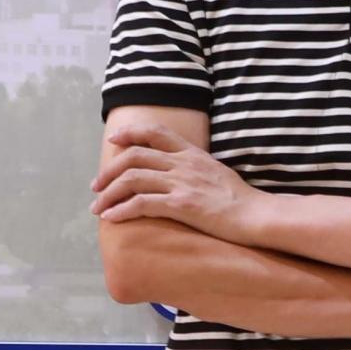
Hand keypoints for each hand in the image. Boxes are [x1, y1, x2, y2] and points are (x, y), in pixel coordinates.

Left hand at [90, 123, 263, 240]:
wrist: (254, 214)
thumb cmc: (237, 197)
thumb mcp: (214, 170)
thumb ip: (193, 165)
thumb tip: (175, 170)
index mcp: (191, 152)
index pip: (155, 131)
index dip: (130, 132)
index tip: (114, 140)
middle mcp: (183, 163)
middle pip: (134, 155)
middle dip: (109, 170)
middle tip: (96, 186)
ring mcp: (181, 182)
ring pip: (132, 179)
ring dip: (108, 193)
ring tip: (97, 206)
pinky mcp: (181, 204)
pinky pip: (142, 203)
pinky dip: (121, 210)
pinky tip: (111, 218)